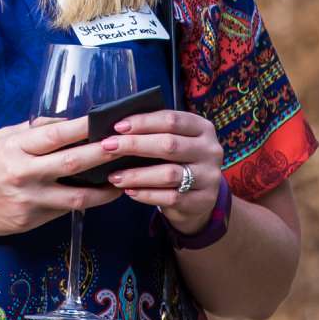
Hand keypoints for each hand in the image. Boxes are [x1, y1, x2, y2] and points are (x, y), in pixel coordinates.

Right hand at [0, 116, 121, 237]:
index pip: (56, 134)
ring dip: (104, 189)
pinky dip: (81, 202)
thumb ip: (32, 132)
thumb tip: (65, 124)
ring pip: (77, 196)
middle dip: (104, 155)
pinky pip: (63, 209)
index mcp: (15, 148)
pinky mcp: (30, 221)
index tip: (106, 120)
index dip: (84, 127)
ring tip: (123, 180)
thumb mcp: (0, 139)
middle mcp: (24, 174)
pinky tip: (96, 195)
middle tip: (126, 147)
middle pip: (73, 163)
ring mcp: (29, 201)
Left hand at [101, 109, 224, 234]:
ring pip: (169, 173)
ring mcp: (209, 176)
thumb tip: (118, 129)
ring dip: (137, 175)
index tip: (117, 127)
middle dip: (134, 145)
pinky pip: (171, 197)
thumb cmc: (177, 162)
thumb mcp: (174, 141)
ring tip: (114, 176)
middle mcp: (210, 150)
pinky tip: (129, 192)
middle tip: (108, 147)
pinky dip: (147, 194)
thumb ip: (154, 133)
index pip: (171, 119)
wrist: (199, 197)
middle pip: (169, 144)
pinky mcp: (203, 200)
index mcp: (202, 128)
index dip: (143, 122)